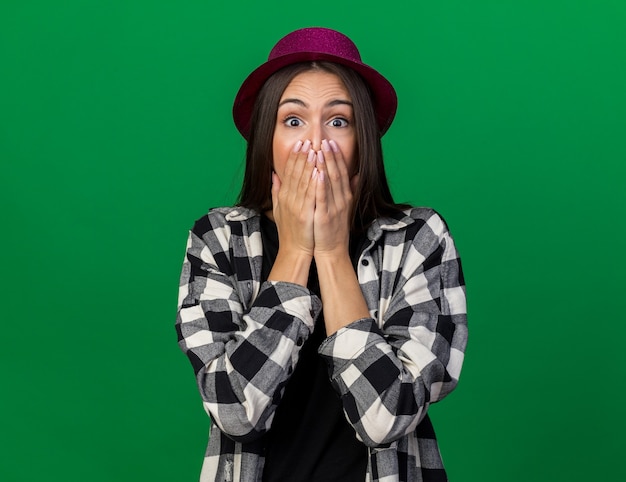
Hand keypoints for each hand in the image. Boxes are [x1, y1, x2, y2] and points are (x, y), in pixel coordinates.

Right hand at [271, 139, 316, 258]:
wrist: (294, 250)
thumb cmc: (290, 231)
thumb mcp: (279, 209)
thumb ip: (276, 191)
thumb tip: (273, 174)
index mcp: (284, 196)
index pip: (288, 172)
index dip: (294, 157)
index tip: (299, 144)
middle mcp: (289, 199)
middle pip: (295, 174)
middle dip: (301, 156)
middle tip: (307, 141)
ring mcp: (297, 207)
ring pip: (303, 182)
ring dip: (308, 165)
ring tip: (314, 150)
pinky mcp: (305, 215)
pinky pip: (311, 196)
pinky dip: (314, 184)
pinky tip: (318, 172)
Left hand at [313, 139, 358, 257]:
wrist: (332, 250)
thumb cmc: (334, 228)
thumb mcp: (345, 207)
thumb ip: (349, 190)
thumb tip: (355, 174)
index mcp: (344, 196)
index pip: (341, 172)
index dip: (337, 157)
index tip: (331, 142)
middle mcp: (341, 200)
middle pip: (336, 174)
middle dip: (331, 156)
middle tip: (325, 140)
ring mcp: (334, 208)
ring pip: (330, 183)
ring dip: (325, 166)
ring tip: (320, 150)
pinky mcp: (324, 216)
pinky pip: (322, 199)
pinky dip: (320, 186)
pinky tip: (317, 174)